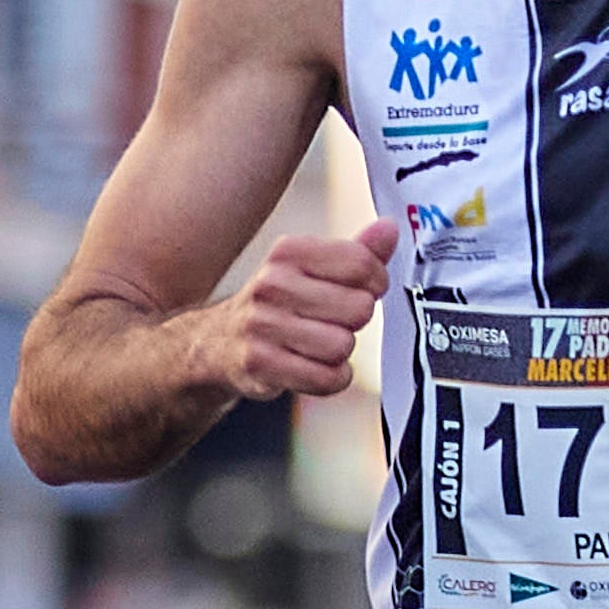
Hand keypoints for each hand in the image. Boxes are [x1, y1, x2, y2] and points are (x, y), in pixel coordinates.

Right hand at [210, 220, 396, 399]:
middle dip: (355, 321)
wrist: (219, 342)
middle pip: (358, 307)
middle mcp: (272, 284)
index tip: (366, 289)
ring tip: (320, 345)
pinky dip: (332, 378)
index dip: (376, 282)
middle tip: (334, 322)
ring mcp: (263, 325)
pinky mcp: (260, 364)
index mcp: (288, 253)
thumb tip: (389, 229)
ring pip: (342, 346)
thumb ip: (356, 251)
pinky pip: (326, 378)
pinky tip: (316, 367)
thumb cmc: (276, 304)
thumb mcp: (311, 269)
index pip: (360, 263)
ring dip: (341, 352)